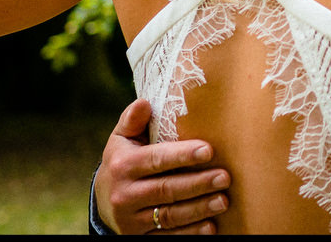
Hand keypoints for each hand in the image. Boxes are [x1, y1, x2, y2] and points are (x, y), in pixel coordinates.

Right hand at [95, 99, 229, 233]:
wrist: (104, 200)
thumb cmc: (123, 159)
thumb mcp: (121, 139)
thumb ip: (133, 120)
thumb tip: (145, 102)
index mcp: (123, 165)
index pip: (156, 159)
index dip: (183, 156)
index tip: (209, 150)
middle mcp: (124, 195)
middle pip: (167, 189)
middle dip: (198, 183)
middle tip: (225, 177)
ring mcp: (131, 220)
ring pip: (169, 215)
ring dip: (199, 209)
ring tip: (223, 200)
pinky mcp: (138, 238)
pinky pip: (167, 237)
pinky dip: (190, 233)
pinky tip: (210, 227)